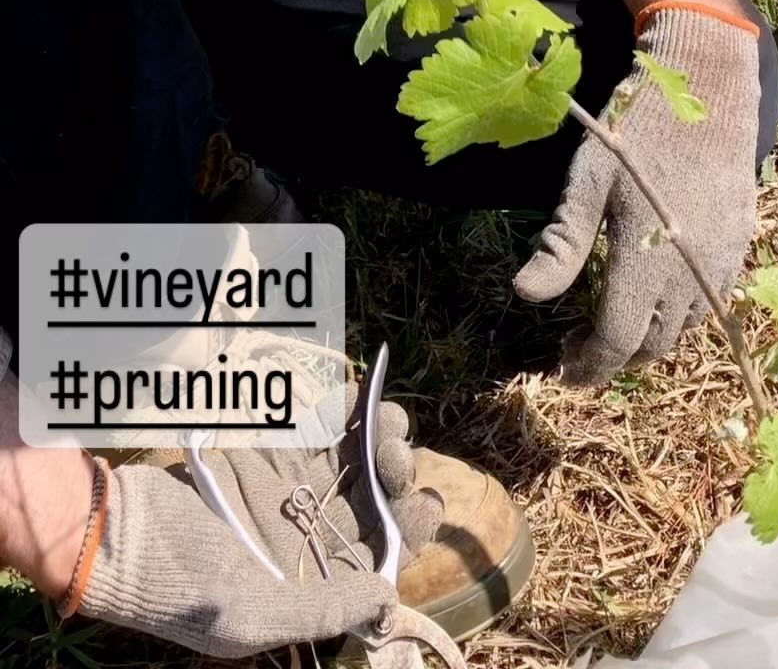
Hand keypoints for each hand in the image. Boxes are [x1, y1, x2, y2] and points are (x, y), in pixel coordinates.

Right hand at [78, 386, 443, 659]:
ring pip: (351, 462)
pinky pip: (316, 430)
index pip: (377, 560)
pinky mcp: (266, 454)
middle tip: (395, 453)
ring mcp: (287, 491)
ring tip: (388, 421)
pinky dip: (342, 412)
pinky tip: (360, 398)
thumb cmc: (180, 587)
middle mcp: (305, 538)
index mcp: (309, 586)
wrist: (116, 533)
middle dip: (395, 476)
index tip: (424, 503)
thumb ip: (323, 609)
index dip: (408, 531)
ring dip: (378, 438)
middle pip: (371, 504)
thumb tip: (389, 600)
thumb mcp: (252, 615)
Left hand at [515, 9, 759, 382]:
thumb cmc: (637, 130)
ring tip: (614, 321)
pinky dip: (678, 314)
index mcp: (647, 260)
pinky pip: (709, 302)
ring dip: (647, 338)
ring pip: (683, 329)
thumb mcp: (588, 179)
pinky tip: (654, 292)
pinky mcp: (738, 246)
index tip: (563, 369)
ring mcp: (720, 262)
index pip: (616, 340)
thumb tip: (525, 294)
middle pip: (652, 346)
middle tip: (579, 344)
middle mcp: (689, 273)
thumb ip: (562, 243)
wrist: (708, 88)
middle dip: (614, 357)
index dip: (589, 365)